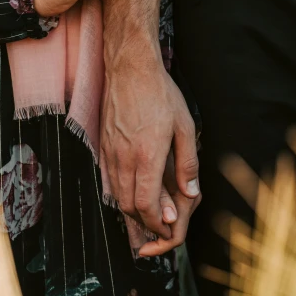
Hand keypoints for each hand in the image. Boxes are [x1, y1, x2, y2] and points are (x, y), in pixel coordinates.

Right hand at [102, 56, 199, 239]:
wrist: (130, 68)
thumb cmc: (160, 93)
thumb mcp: (185, 126)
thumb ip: (188, 163)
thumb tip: (191, 193)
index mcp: (147, 154)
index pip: (146, 204)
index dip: (157, 223)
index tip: (168, 228)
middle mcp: (124, 157)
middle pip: (128, 205)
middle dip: (144, 223)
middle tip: (160, 228)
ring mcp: (110, 151)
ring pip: (116, 194)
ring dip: (131, 210)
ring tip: (148, 216)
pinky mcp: (103, 144)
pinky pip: (109, 178)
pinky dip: (120, 193)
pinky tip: (132, 192)